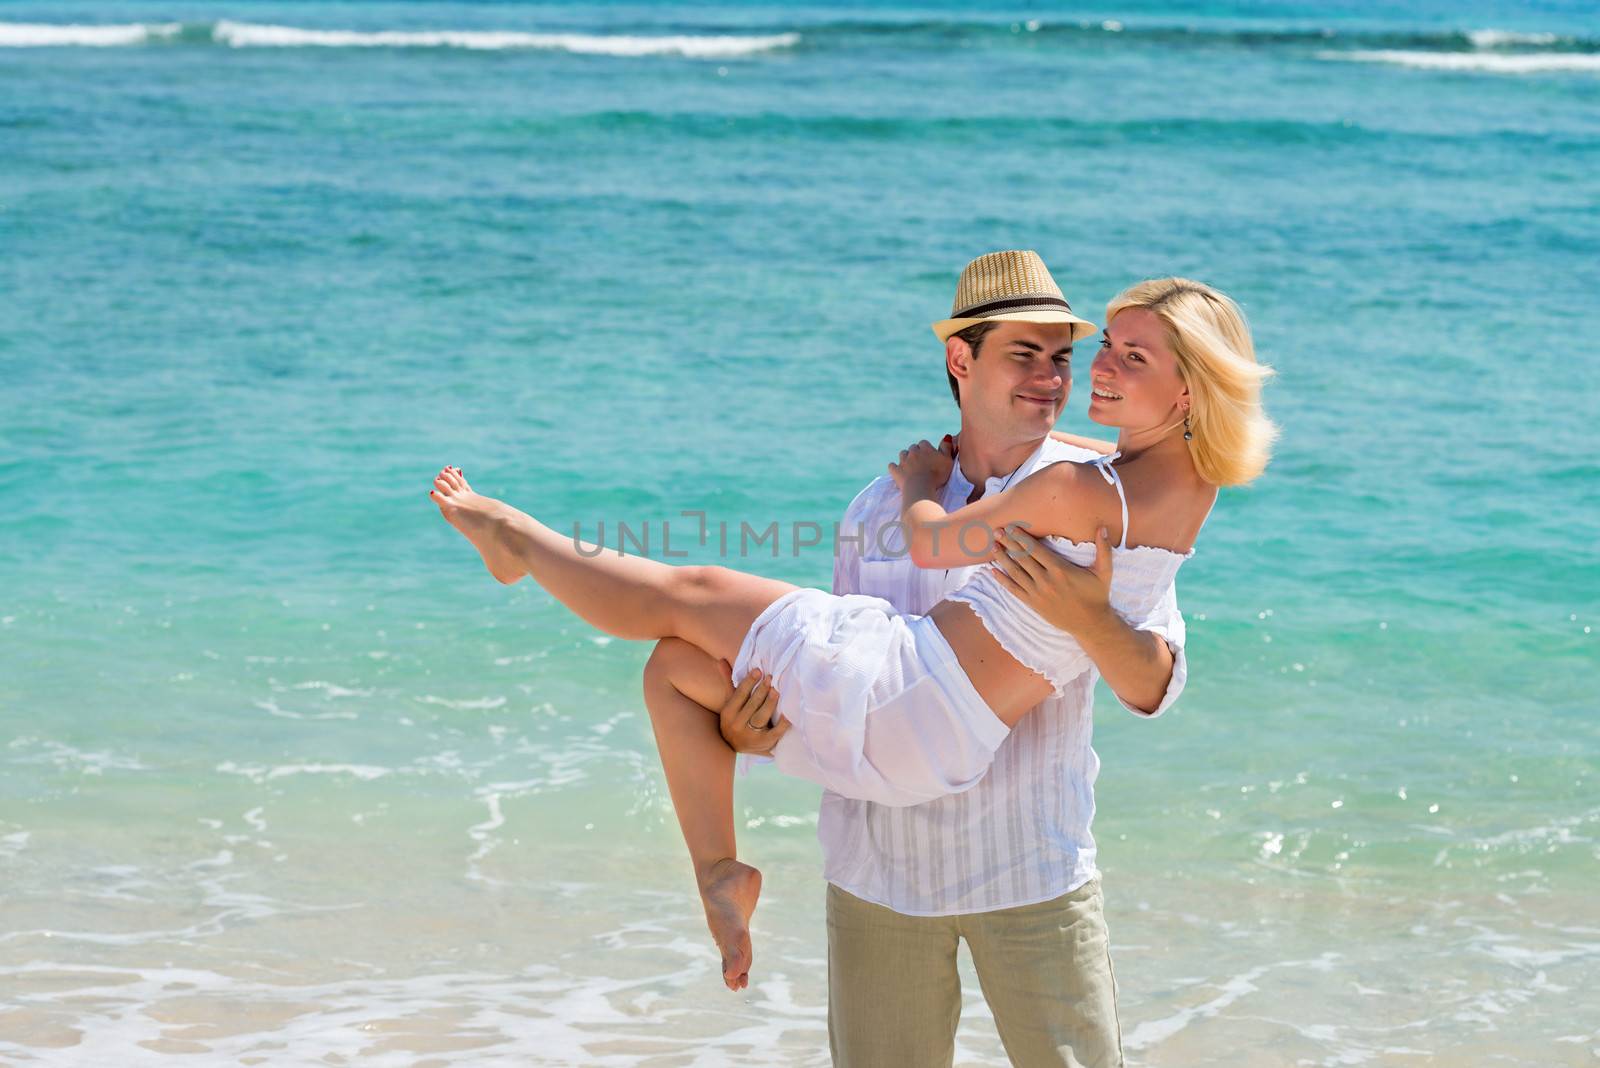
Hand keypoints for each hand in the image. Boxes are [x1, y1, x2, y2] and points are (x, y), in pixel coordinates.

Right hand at [715, 665, 791, 755]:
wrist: (733, 747)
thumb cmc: (734, 718)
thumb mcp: (730, 702)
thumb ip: (729, 681)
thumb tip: (721, 660)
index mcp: (728, 713)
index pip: (739, 695)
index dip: (749, 682)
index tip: (758, 671)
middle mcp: (737, 724)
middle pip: (752, 704)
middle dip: (761, 690)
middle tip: (771, 678)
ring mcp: (751, 736)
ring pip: (761, 717)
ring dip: (769, 703)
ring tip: (777, 691)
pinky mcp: (765, 743)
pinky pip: (776, 732)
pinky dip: (783, 723)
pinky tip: (789, 713)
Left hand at [887, 436, 955, 493]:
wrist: (921, 487)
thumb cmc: (937, 475)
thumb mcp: (948, 460)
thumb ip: (947, 448)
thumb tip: (946, 436)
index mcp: (925, 448)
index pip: (924, 443)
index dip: (926, 449)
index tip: (930, 456)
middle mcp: (913, 452)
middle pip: (913, 448)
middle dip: (916, 453)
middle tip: (921, 462)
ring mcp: (903, 461)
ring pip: (902, 454)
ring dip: (906, 458)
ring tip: (911, 465)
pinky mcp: (896, 471)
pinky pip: (892, 466)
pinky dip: (894, 467)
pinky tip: (897, 470)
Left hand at [989, 524, 1113, 636]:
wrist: (1091, 624)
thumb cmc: (1097, 595)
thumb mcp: (1105, 572)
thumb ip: (1104, 549)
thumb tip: (1103, 527)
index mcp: (1060, 569)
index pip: (1035, 549)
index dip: (1021, 537)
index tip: (1011, 527)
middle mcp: (1046, 580)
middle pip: (1022, 558)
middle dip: (1008, 543)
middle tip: (996, 531)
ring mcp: (1038, 593)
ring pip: (1015, 572)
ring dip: (1002, 559)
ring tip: (992, 547)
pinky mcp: (1033, 604)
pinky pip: (1014, 590)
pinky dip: (1002, 580)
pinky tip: (992, 571)